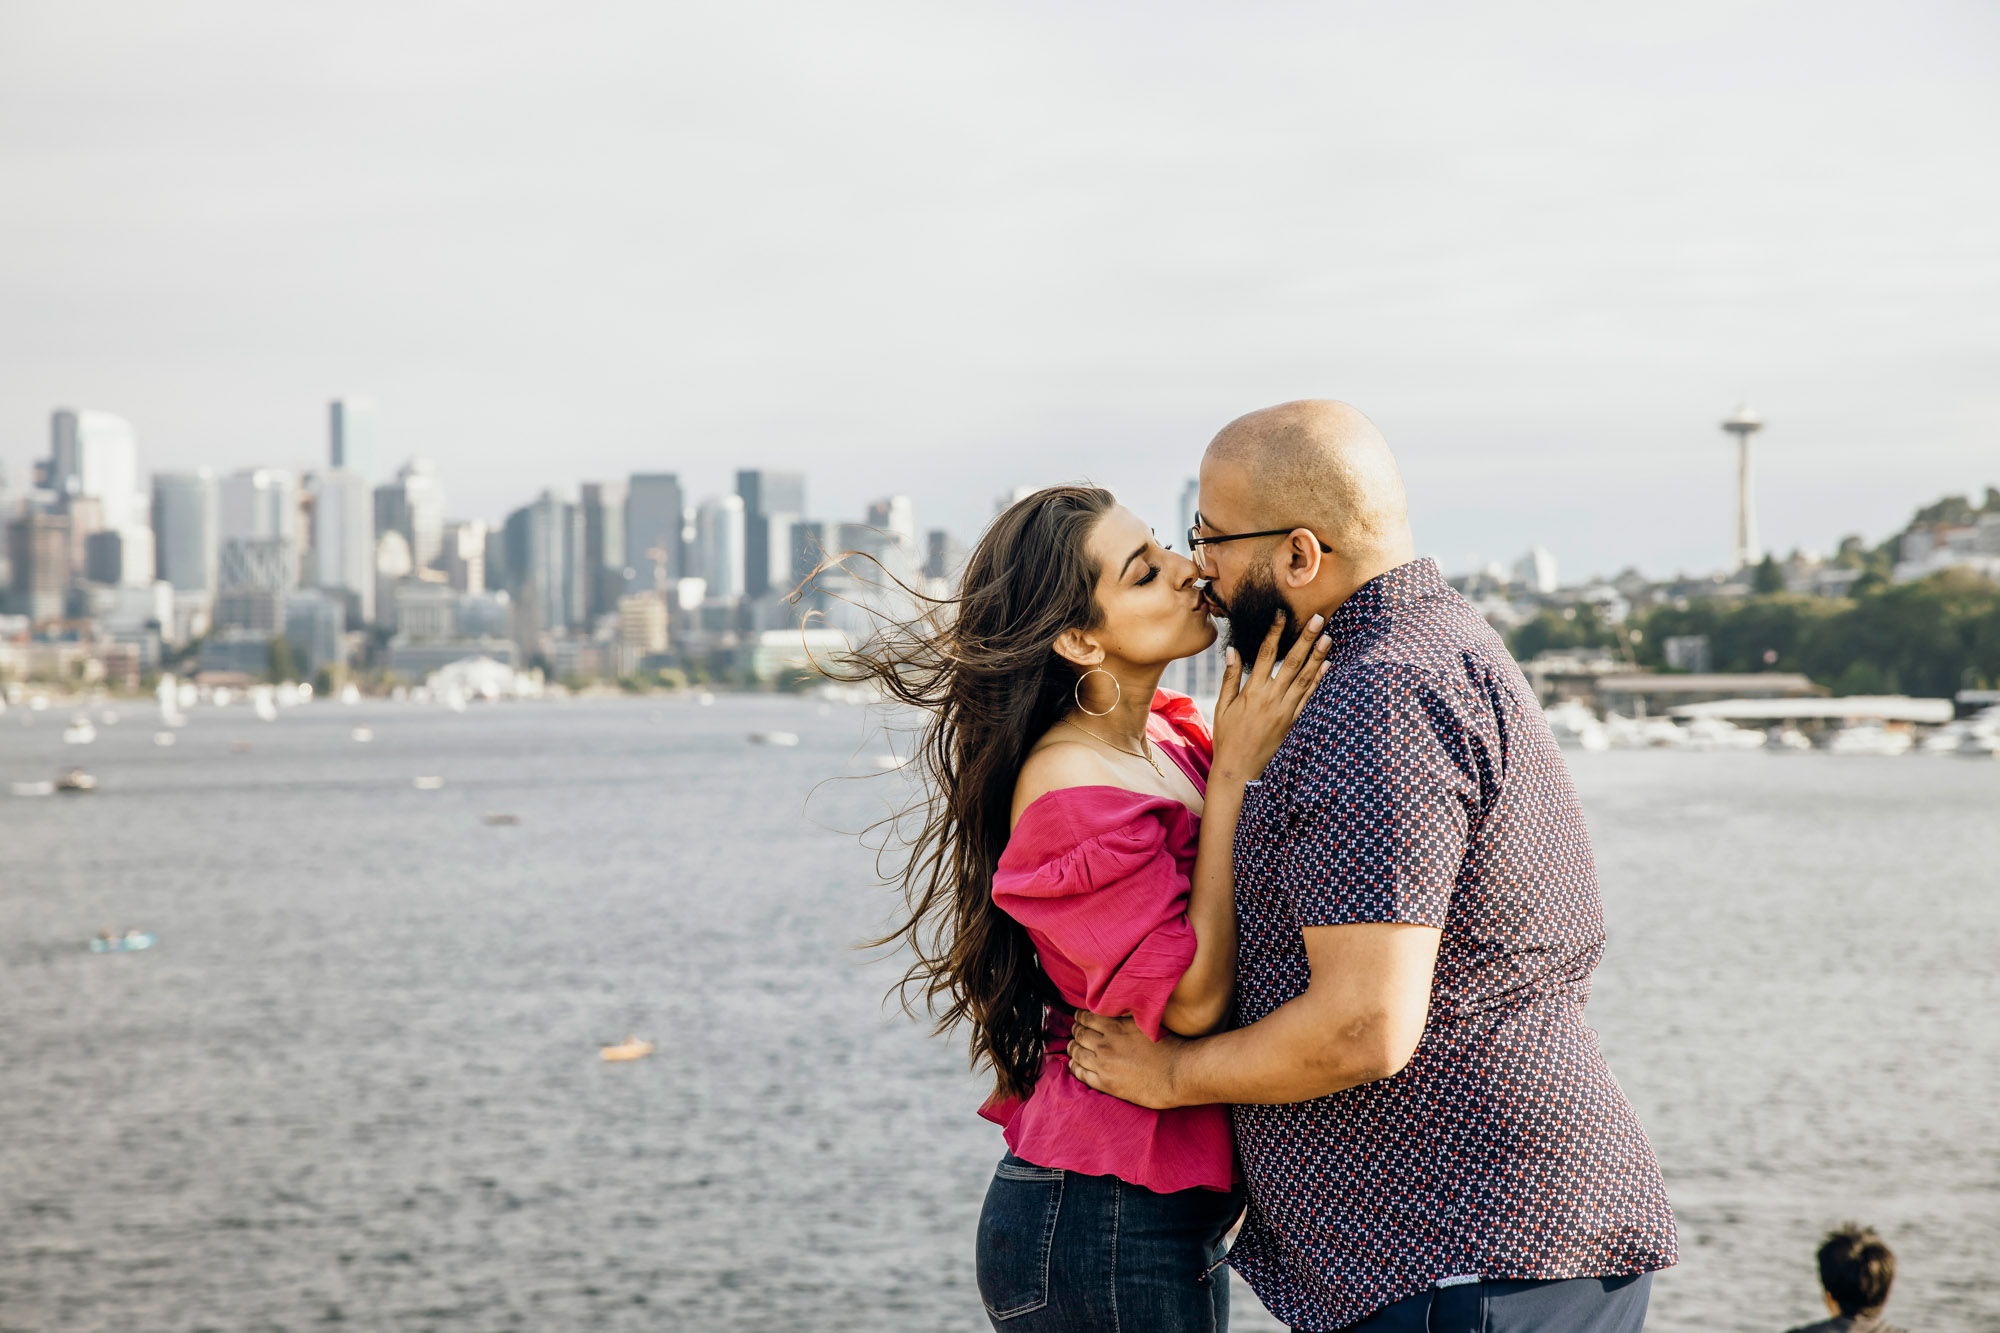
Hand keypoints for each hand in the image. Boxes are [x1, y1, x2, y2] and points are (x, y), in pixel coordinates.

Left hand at [1067, 1011, 1184, 1109]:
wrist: (1179, 1073)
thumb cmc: (1171, 1046)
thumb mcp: (1148, 1022)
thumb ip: (1129, 1016)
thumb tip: (1122, 1007)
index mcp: (1116, 1026)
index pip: (1088, 1017)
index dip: (1081, 1016)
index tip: (1080, 1017)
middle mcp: (1106, 1043)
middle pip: (1080, 1034)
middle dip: (1075, 1031)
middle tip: (1075, 1031)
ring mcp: (1104, 1064)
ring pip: (1077, 1052)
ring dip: (1072, 1047)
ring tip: (1072, 1046)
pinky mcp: (1107, 1083)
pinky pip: (1081, 1073)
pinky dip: (1074, 1067)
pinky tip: (1074, 1065)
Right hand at [1209, 612, 1330, 782]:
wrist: (1239, 770)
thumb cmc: (1227, 737)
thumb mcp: (1223, 706)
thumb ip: (1230, 677)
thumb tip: (1234, 650)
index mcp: (1252, 692)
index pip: (1266, 655)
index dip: (1275, 633)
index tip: (1282, 614)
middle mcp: (1271, 699)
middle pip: (1292, 663)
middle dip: (1306, 639)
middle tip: (1317, 619)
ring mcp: (1285, 711)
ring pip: (1305, 678)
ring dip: (1317, 656)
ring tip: (1328, 637)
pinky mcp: (1293, 723)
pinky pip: (1309, 698)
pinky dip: (1318, 681)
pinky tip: (1326, 666)